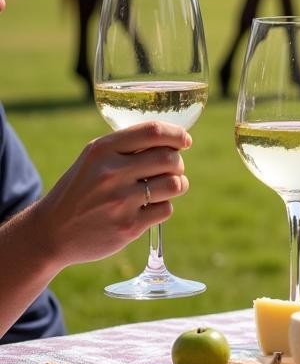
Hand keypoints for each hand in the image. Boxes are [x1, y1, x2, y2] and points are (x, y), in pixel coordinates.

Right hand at [31, 122, 190, 271]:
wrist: (51, 232)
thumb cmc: (81, 188)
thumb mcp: (94, 158)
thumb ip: (128, 145)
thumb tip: (174, 139)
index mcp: (102, 150)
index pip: (153, 131)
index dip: (177, 134)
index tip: (185, 141)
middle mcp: (111, 173)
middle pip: (170, 159)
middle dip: (177, 163)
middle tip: (171, 168)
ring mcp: (120, 201)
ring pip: (175, 184)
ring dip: (177, 184)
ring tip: (165, 187)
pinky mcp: (128, 226)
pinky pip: (166, 209)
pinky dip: (162, 207)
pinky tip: (147, 208)